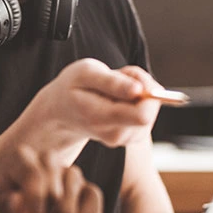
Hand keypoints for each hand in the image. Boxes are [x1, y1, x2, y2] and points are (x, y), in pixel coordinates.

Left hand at [0, 145, 102, 212]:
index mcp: (22, 157)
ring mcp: (72, 174)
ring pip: (74, 206)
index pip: (34, 176)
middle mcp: (50, 159)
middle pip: (56, 194)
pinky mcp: (90, 192)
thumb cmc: (5, 212)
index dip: (34, 205)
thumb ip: (4, 206)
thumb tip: (16, 200)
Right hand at [19, 58, 161, 151]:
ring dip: (140, 93)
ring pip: (151, 112)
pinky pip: (148, 115)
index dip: (147, 92)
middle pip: (150, 112)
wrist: (61, 111)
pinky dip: (139, 101)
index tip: (132, 75)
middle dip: (143, 88)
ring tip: (115, 85)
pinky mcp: (131, 137)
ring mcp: (124, 138)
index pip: (142, 115)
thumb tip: (139, 90)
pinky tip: (119, 95)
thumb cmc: (72, 87)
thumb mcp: (85, 73)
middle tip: (121, 74)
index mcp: (102, 119)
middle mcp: (115, 135)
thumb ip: (112, 81)